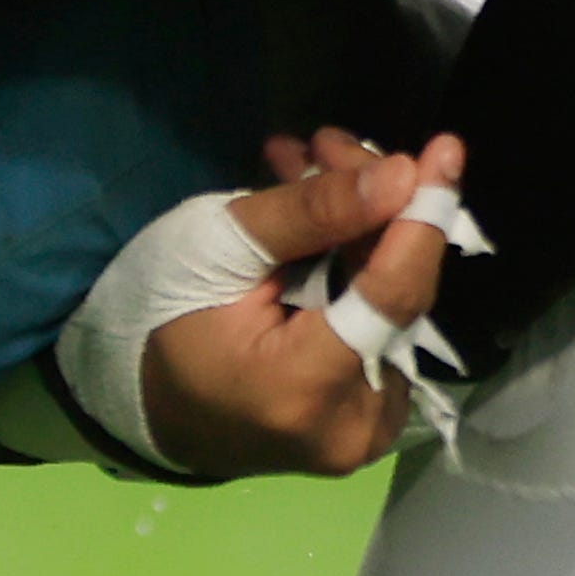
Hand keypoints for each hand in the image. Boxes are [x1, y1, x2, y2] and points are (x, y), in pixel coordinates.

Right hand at [137, 130, 473, 479]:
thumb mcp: (216, 248)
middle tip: (327, 142)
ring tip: (311, 166)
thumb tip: (402, 176)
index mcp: (302, 388)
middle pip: (396, 294)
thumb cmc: (158, 317)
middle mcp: (350, 426)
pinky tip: (322, 220)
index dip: (422, 218)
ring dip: (362, 230)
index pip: (390, 296)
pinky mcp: (365, 421)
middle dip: (372, 207)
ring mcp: (363, 432)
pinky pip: (380, 326)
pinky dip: (358, 269)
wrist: (131, 398)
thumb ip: (309, 214)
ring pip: (392, 304)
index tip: (443, 150)